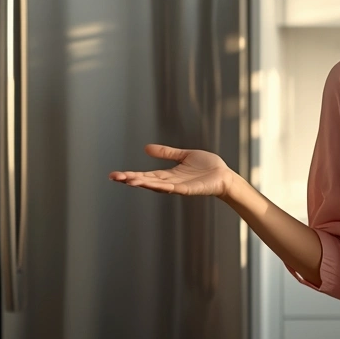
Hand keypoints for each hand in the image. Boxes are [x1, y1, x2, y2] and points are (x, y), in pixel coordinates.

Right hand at [109, 144, 238, 200]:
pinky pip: (172, 188)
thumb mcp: (184, 155)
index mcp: (168, 175)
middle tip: (114, 177)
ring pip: (156, 186)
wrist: (225, 175)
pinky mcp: (188, 189)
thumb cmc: (207, 167)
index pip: (145, 175)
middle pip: (146, 181)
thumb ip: (167, 153)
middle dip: (130, 180)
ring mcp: (178, 187)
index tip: (114, 175)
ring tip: (128, 180)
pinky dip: (161, 186)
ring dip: (142, 183)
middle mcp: (170, 182)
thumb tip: (146, 148)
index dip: (130, 175)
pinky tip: (151, 183)